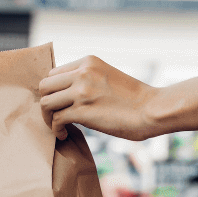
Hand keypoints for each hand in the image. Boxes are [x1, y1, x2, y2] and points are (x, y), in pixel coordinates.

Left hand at [39, 56, 156, 140]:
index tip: (60, 103)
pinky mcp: (82, 111)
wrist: (152, 110)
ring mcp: (81, 91)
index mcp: (88, 62)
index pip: (55, 73)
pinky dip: (56, 129)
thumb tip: (70, 94)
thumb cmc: (135, 100)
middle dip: (47, 103)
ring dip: (48, 117)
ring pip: (46, 103)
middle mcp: (82, 73)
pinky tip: (64, 134)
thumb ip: (89, 79)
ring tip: (58, 127)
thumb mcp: (109, 77)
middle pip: (45, 86)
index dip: (54, 90)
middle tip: (55, 115)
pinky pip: (56, 119)